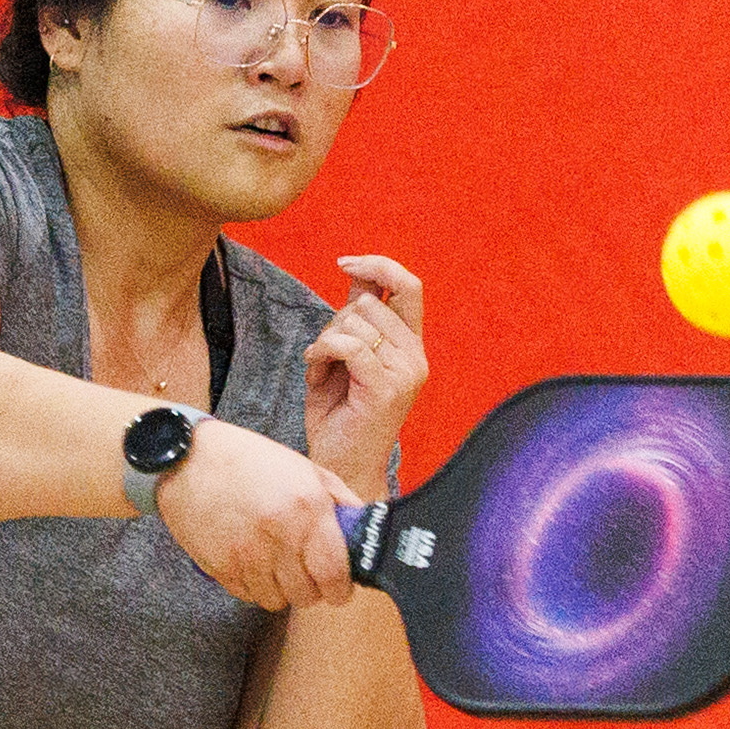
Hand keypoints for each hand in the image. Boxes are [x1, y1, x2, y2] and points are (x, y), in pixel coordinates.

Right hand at [155, 419, 361, 611]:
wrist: (188, 459)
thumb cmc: (250, 460)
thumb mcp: (305, 468)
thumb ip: (339, 499)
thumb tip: (362, 528)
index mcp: (307, 509)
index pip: (335, 574)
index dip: (341, 590)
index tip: (340, 588)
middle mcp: (280, 536)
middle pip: (306, 595)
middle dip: (312, 589)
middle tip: (307, 574)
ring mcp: (247, 555)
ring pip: (276, 600)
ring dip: (281, 589)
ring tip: (276, 564)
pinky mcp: (220, 567)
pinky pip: (247, 595)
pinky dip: (254, 585)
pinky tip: (252, 561)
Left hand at [305, 256, 427, 492]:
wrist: (340, 466)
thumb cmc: (338, 414)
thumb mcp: (345, 355)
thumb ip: (354, 316)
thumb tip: (355, 270)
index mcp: (410, 346)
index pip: (409, 285)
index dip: (378, 265)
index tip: (344, 263)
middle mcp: (415, 357)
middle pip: (368, 302)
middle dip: (333, 321)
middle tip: (325, 355)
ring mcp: (405, 373)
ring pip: (355, 322)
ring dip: (324, 342)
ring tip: (322, 372)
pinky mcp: (387, 389)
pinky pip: (348, 346)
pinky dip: (322, 352)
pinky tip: (314, 373)